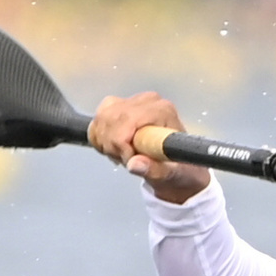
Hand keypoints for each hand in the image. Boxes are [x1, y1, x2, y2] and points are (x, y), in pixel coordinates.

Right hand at [87, 92, 211, 204]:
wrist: (177, 163)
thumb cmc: (177, 166)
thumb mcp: (170, 174)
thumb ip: (154, 170)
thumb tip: (135, 164)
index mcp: (162, 111)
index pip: (127, 120)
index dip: (120, 144)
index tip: (129, 160)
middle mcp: (148, 101)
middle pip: (110, 117)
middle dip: (112, 145)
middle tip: (126, 160)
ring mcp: (133, 100)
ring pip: (101, 118)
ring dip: (105, 142)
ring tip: (123, 154)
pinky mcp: (120, 104)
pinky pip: (98, 119)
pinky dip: (100, 137)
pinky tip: (115, 147)